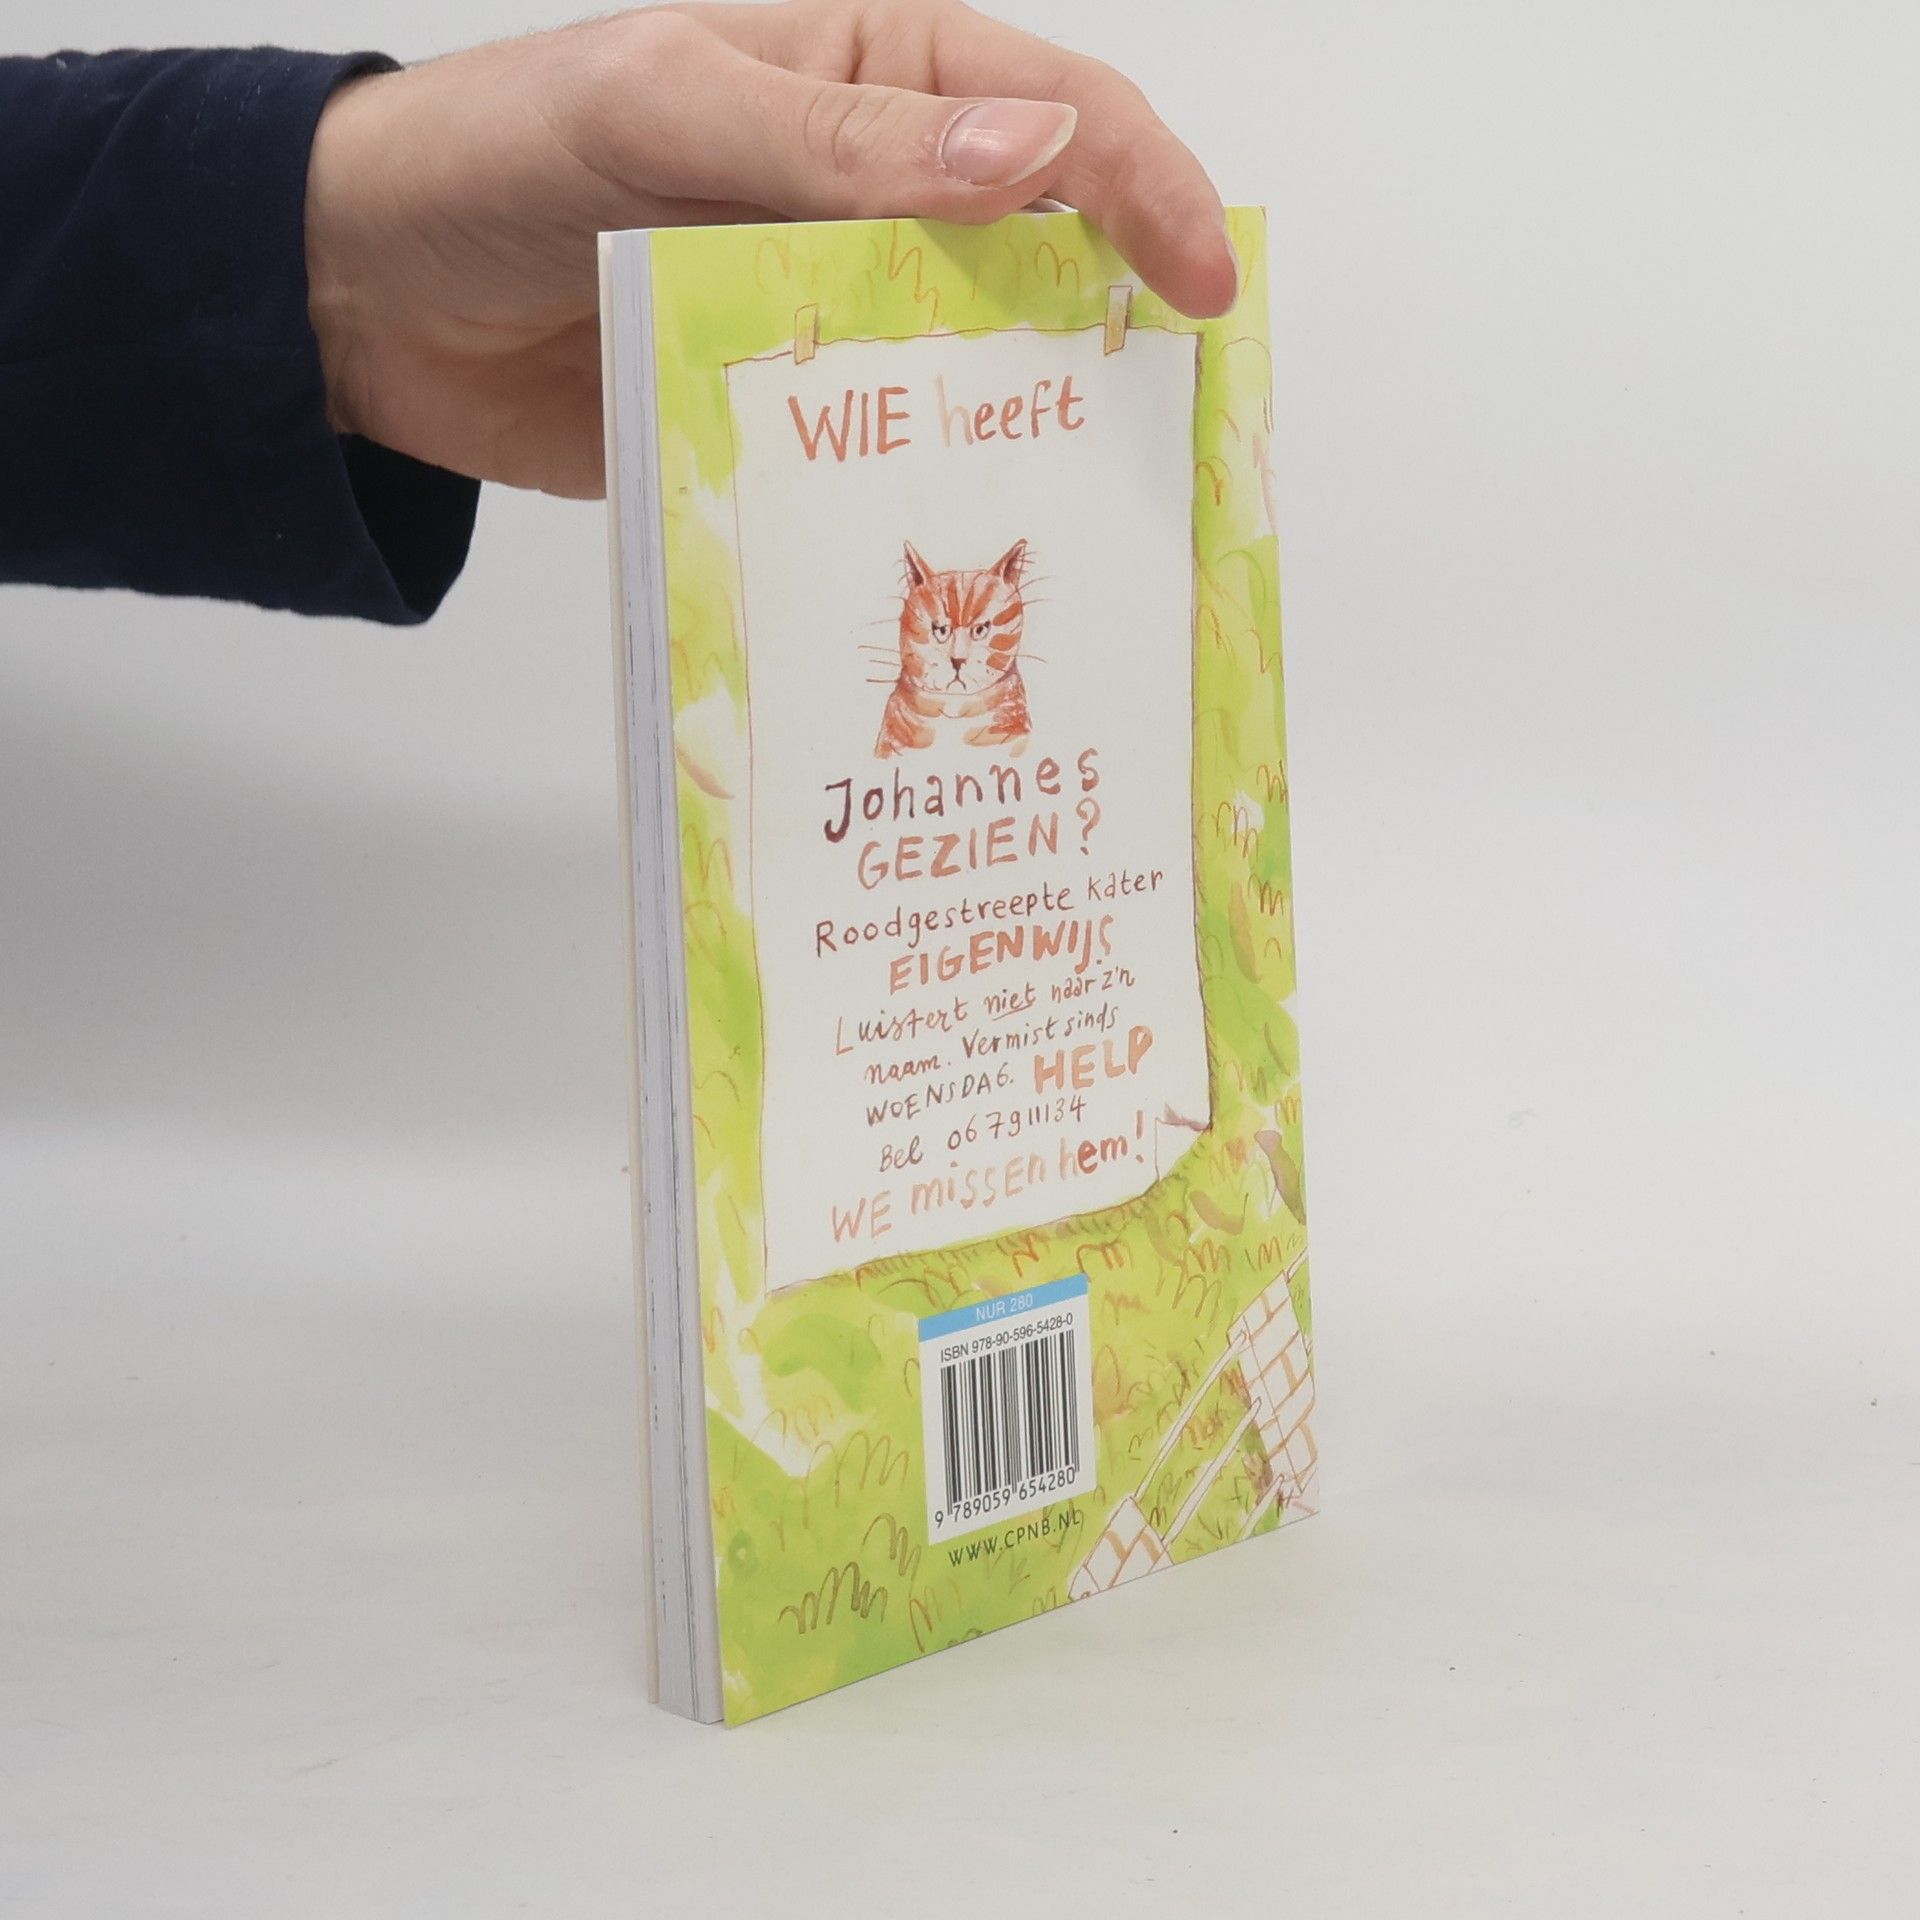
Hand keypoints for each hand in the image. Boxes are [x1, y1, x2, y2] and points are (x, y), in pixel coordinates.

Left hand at [304, 1, 1236, 498]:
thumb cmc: (503, 154)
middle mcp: (873, 199)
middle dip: (1120, 322)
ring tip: (1093, 501)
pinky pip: (882, 456)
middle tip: (1180, 417)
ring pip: (973, 368)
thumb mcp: (671, 111)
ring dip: (1029, 425)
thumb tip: (1033, 160)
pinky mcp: (791, 419)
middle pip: (1043, 253)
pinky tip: (963, 542)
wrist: (370, 296)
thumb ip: (842, 144)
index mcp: (872, 78)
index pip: (1055, 115)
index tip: (1206, 287)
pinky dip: (927, 494)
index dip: (1148, 190)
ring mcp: (836, 316)